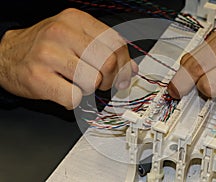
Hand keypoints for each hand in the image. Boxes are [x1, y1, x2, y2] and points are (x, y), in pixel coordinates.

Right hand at [0, 8, 137, 108]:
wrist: (7, 55)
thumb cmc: (45, 47)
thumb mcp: (76, 37)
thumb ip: (105, 49)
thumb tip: (131, 69)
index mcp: (75, 20)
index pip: (116, 42)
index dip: (125, 64)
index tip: (124, 75)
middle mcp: (62, 33)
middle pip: (108, 63)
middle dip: (110, 79)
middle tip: (101, 82)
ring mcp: (48, 54)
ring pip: (93, 82)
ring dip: (90, 89)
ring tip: (76, 83)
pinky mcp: (38, 78)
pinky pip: (75, 98)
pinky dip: (74, 100)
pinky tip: (64, 91)